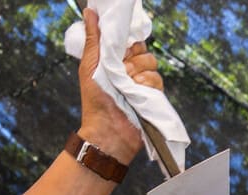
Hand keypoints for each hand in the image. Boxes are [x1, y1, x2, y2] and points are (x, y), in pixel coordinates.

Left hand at [76, 7, 162, 164]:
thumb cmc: (94, 100)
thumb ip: (93, 38)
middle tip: (121, 73)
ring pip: (153, 65)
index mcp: (118, 62)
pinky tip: (137, 93)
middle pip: (145, 52)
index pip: (133, 43)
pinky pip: (158, 81)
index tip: (121, 53)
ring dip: (139, 74)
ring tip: (127, 86)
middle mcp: (133, 72)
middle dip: (133, 61)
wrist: (106, 130)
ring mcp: (144, 85)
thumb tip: (89, 12)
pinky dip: (147, 85)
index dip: (129, 46)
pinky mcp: (153, 98)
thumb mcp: (90, 65)